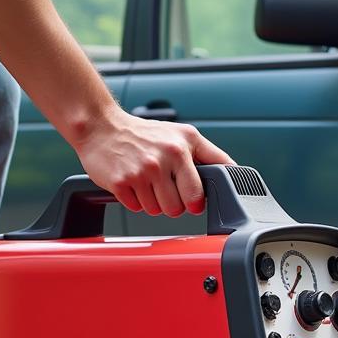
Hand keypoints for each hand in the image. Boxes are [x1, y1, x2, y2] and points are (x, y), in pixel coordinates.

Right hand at [74, 108, 232, 215]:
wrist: (101, 127)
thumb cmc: (146, 133)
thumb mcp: (185, 135)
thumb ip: (212, 155)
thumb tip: (236, 173)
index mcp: (180, 150)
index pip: (197, 193)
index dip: (196, 202)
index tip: (193, 200)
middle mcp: (160, 161)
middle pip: (177, 209)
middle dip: (173, 203)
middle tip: (165, 186)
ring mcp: (138, 173)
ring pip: (156, 211)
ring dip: (153, 202)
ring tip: (147, 181)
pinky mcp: (119, 183)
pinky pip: (136, 208)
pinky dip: (135, 200)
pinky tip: (133, 182)